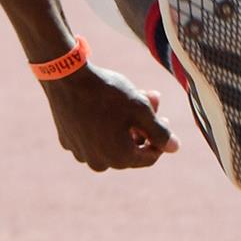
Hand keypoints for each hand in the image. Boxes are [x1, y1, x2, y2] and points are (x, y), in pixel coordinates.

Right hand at [40, 62, 178, 171]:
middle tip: (150, 100)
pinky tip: (105, 103)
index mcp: (119, 158)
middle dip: (143, 125)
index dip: (161, 138)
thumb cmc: (108, 92)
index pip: (150, 157)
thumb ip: (160, 132)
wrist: (66, 77)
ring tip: (131, 96)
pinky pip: (93, 136)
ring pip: (111, 141)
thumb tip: (175, 148)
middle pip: (130, 147)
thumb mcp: (141, 109)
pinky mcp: (67, 140)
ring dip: (125, 123)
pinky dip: (103, 124)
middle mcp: (98, 162)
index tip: (163, 117)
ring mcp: (80, 152)